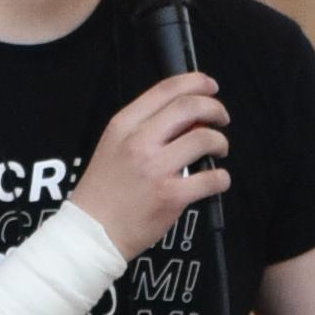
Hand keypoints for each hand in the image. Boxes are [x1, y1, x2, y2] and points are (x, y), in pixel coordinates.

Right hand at [76, 69, 229, 261]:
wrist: (92, 232)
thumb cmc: (104, 191)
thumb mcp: (113, 146)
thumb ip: (146, 127)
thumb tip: (190, 117)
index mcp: (124, 125)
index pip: (166, 89)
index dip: (196, 82)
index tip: (210, 87)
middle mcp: (139, 142)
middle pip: (189, 107)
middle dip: (215, 108)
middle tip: (221, 118)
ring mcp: (156, 169)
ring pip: (204, 139)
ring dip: (220, 142)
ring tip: (218, 150)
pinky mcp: (171, 196)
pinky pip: (211, 178)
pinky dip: (221, 178)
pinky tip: (217, 180)